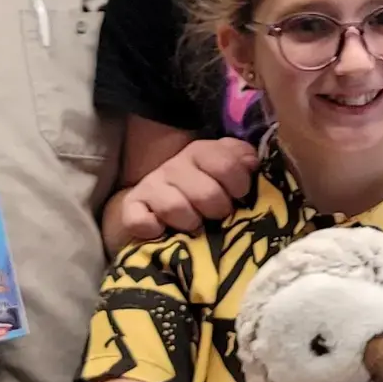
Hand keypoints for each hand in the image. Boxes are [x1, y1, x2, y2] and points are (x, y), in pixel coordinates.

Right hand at [119, 139, 259, 240]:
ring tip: (196, 224)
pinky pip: (139, 220)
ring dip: (191, 222)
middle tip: (219, 214)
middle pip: (206, 193)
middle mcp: (174, 165)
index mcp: (201, 151)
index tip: (240, 195)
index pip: (227, 165)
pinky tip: (162, 230)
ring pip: (175, 208)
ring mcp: (151, 185)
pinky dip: (151, 228)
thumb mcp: (227, 166)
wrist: (160, 195)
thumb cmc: (205, 183)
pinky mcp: (131, 206)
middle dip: (219, 210)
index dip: (240, 185)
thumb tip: (251, 163)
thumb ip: (242, 159)